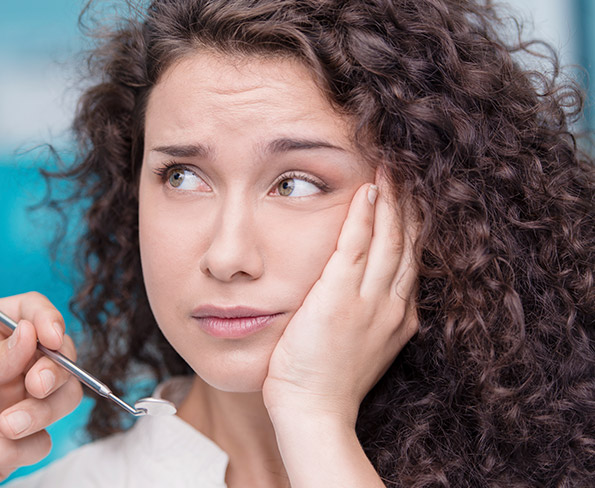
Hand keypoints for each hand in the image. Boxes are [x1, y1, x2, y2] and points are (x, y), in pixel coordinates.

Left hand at [0, 292, 82, 481]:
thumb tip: (31, 335)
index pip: (32, 310)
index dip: (48, 318)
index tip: (51, 337)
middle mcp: (14, 366)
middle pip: (60, 354)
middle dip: (55, 370)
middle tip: (37, 384)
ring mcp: (19, 402)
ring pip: (62, 398)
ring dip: (43, 411)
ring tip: (8, 427)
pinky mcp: (20, 441)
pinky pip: (41, 441)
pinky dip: (24, 446)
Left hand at [263, 173, 418, 427]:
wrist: (315, 414)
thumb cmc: (332, 382)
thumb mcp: (364, 346)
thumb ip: (372, 316)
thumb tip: (368, 293)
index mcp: (399, 315)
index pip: (410, 259)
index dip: (414, 225)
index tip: (412, 199)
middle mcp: (392, 304)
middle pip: (407, 242)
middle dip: (409, 203)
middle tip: (408, 170)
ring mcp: (369, 301)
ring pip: (388, 238)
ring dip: (391, 200)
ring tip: (391, 168)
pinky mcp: (340, 298)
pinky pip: (355, 246)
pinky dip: (364, 216)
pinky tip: (367, 190)